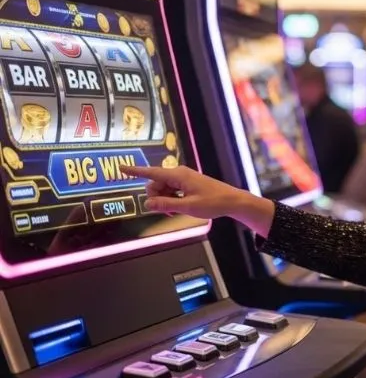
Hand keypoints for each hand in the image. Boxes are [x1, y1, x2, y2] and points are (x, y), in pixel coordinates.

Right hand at [120, 165, 245, 219]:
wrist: (231, 201)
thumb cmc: (213, 202)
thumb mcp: (188, 207)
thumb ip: (166, 205)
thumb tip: (147, 204)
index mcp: (178, 175)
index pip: (151, 172)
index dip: (135, 171)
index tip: (120, 167)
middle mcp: (179, 173)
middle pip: (155, 185)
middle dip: (156, 198)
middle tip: (170, 210)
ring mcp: (183, 178)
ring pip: (162, 189)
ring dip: (165, 201)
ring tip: (178, 210)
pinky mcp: (186, 183)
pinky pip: (171, 191)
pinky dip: (171, 200)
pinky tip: (179, 208)